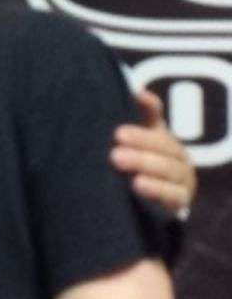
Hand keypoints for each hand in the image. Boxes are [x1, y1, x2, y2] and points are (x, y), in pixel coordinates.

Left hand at [110, 89, 195, 216]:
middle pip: (163, 144)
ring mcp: (182, 179)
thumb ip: (128, 124)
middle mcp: (177, 156)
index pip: (156, 117)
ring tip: (119, 159)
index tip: (137, 97)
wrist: (150, 204)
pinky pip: (172, 195)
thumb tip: (130, 93)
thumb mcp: (128, 146)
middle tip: (117, 135)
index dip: (149, 106)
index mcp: (161, 137)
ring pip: (168, 168)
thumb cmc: (136, 167)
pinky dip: (156, 189)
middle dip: (141, 140)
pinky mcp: (180, 201)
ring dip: (145, 163)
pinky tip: (137, 185)